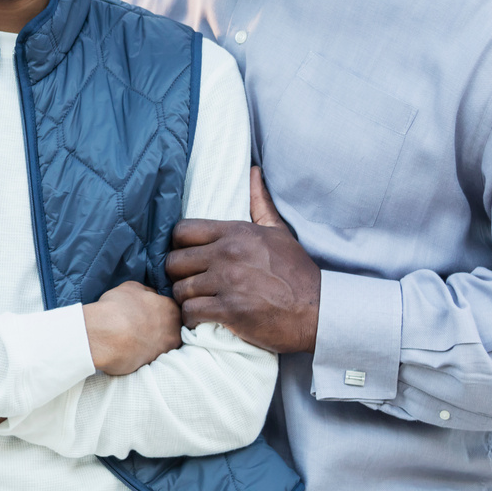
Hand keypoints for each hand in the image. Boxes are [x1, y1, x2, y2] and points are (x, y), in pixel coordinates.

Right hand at [83, 280, 181, 375]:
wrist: (105, 336)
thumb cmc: (117, 307)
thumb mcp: (131, 287)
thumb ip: (146, 291)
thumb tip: (151, 295)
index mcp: (171, 308)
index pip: (171, 308)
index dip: (157, 310)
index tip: (145, 312)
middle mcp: (174, 330)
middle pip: (171, 327)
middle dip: (159, 326)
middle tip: (140, 325)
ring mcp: (166, 349)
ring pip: (162, 344)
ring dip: (152, 341)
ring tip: (134, 338)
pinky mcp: (154, 365)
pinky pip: (151, 357)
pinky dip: (143, 353)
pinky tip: (130, 349)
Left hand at [165, 167, 320, 352]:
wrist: (317, 310)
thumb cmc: (296, 271)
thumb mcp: (279, 231)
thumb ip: (260, 203)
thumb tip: (253, 171)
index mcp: (236, 232)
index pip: (182, 230)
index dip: (178, 244)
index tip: (187, 256)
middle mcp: (227, 254)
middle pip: (174, 261)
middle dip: (178, 274)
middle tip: (189, 282)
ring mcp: (228, 282)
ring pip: (179, 289)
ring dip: (185, 298)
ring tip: (197, 301)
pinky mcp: (229, 310)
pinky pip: (189, 312)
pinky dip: (190, 318)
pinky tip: (201, 318)